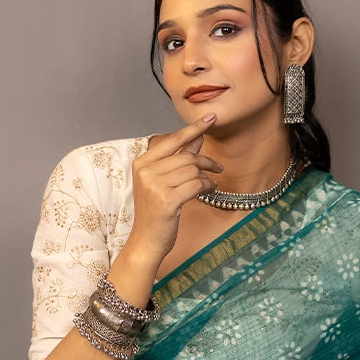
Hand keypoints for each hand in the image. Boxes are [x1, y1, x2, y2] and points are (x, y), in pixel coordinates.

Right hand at [125, 117, 223, 263]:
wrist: (146, 241)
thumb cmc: (155, 212)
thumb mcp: (163, 182)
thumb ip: (178, 158)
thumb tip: (197, 138)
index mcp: (142, 163)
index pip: (172, 141)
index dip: (193, 129)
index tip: (210, 118)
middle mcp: (146, 172)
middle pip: (186, 156)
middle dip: (206, 161)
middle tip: (218, 167)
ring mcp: (155, 186)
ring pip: (192, 170)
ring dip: (207, 176)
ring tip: (211, 184)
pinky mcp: (167, 200)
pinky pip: (196, 184)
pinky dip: (207, 186)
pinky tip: (210, 189)